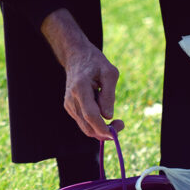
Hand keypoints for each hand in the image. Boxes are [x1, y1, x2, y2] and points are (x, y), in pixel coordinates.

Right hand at [41, 9, 123, 139]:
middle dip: (105, 132)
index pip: (91, 116)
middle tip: (120, 124)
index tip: (116, 131)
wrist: (76, 57)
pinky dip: (96, 123)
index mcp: (80, 88)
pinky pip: (84, 122)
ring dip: (101, 129)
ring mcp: (69, 105)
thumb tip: (108, 116)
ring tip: (115, 119)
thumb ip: (109, 95)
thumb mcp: (110, 73)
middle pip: (87, 127)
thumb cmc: (96, 63)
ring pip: (86, 128)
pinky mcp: (70, 108)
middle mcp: (71, 99)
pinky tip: (102, 109)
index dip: (103, 128)